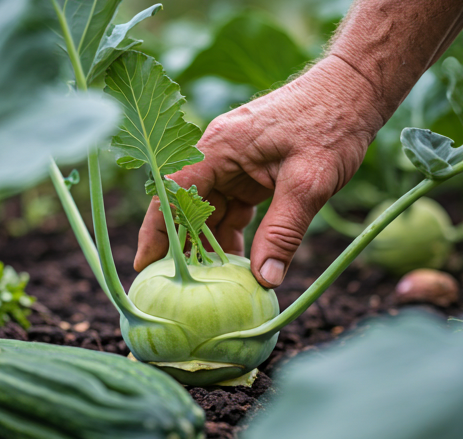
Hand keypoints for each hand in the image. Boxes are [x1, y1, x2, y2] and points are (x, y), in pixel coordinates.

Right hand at [135, 56, 383, 287]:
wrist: (353, 92)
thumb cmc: (331, 123)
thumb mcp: (308, 181)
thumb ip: (283, 232)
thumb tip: (266, 279)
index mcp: (218, 148)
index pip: (172, 193)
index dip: (155, 231)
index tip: (145, 266)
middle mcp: (218, 155)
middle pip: (187, 206)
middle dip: (183, 245)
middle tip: (178, 286)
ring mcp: (234, 164)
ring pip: (210, 211)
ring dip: (210, 244)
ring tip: (210, 282)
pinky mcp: (250, 172)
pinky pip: (231, 207)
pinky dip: (232, 233)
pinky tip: (238, 260)